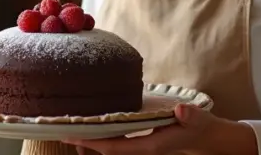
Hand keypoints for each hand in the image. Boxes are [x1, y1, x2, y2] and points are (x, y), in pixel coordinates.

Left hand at [62, 103, 257, 154]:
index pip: (113, 147)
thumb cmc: (199, 127)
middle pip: (103, 147)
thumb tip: (180, 111)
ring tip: (65, 124)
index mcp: (148, 146)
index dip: (90, 142)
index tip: (69, 134)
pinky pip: (113, 137)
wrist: (204, 136)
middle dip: (81, 140)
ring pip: (106, 144)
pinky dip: (99, 131)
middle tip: (56, 127)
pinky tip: (89, 121)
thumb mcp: (198, 120)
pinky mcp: (137, 139)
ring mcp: (137, 145)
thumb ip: (190, 116)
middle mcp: (138, 148)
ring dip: (87, 137)